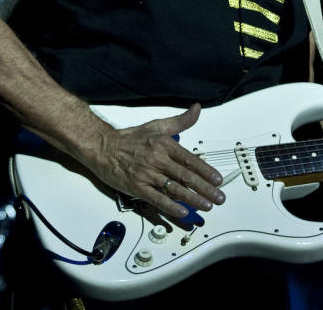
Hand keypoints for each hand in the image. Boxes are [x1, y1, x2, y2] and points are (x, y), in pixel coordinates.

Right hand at [86, 104, 225, 217]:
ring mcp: (147, 174)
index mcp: (165, 145)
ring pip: (174, 189)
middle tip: (218, 197)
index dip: (206, 171)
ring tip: (206, 205)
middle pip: (186, 176)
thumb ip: (181, 121)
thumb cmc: (131, 138)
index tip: (218, 180)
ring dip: (193, 199)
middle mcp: (158, 159)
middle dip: (205, 188)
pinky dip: (170, 206)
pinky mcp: (137, 187)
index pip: (191, 160)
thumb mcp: (157, 126)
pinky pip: (157, 198)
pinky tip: (182, 212)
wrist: (103, 147)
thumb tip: (197, 109)